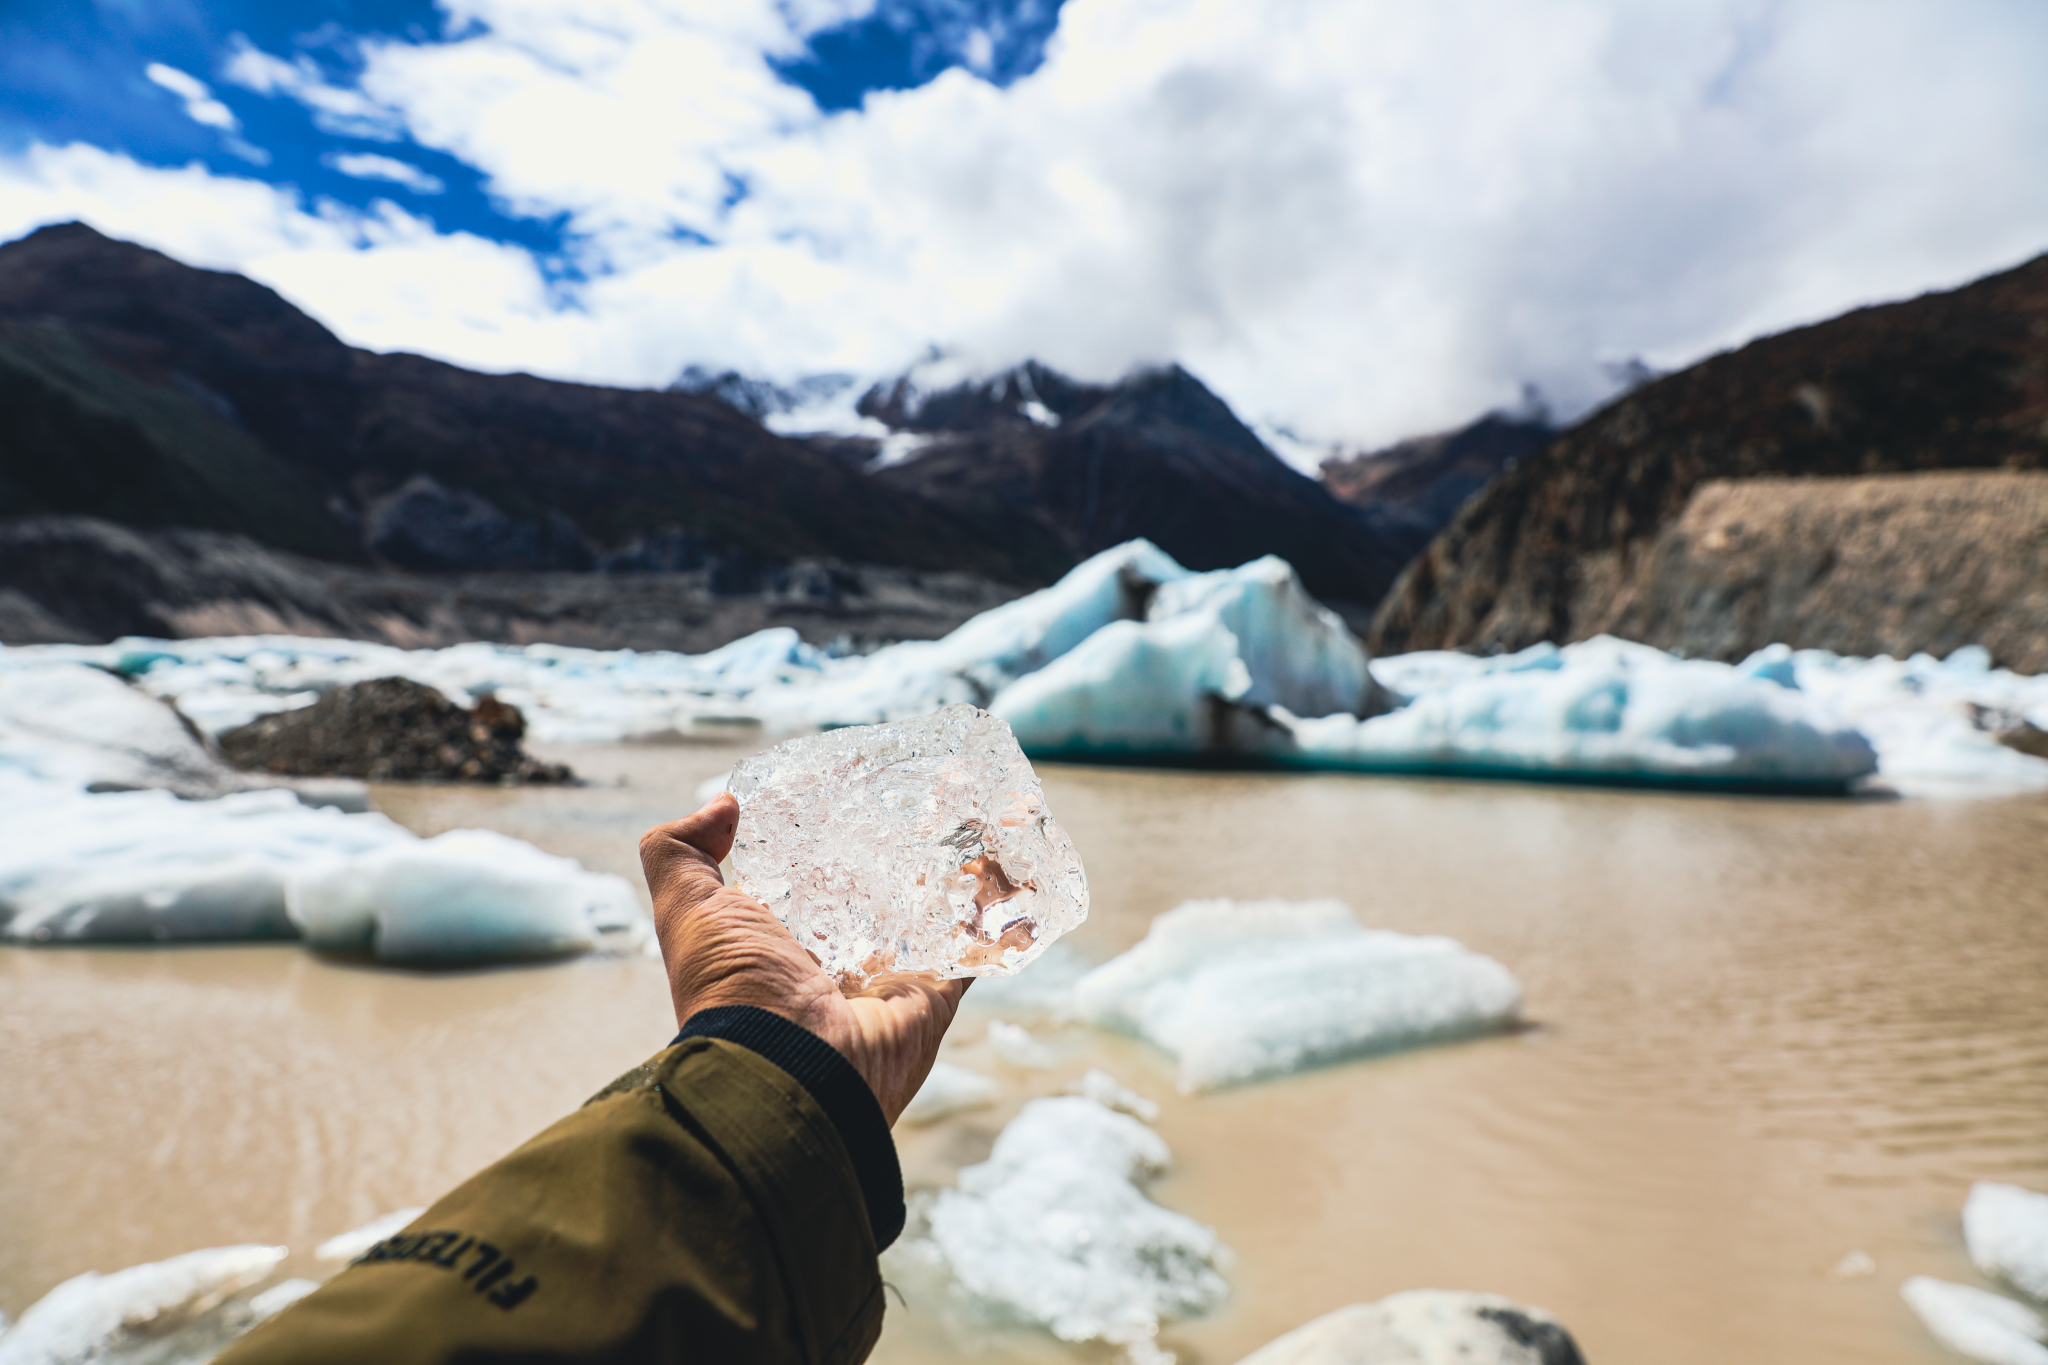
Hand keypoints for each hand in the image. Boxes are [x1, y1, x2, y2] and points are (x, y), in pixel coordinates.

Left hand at [638, 792, 968, 1125]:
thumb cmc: (733, 990)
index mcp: (782, 940)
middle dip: (903, 849)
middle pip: (878, 892)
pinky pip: (976, 950)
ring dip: (960, 872)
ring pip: (933, 914)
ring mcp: (889, 978)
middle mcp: (836, 959)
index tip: (857, 786)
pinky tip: (1014, 870)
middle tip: (931, 795)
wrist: (788, 1070)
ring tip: (982, 818)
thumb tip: (724, 804)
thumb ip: (681, 851)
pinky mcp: (933, 995)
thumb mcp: (687, 910)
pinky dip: (1000, 916)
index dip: (831, 835)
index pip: (812, 877)